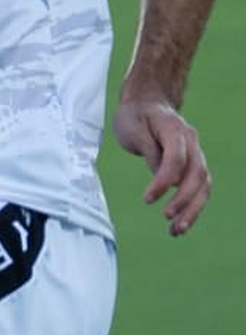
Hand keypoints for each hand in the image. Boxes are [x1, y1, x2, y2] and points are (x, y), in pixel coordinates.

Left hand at [113, 96, 209, 235]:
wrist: (148, 103)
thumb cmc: (136, 115)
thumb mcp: (132, 127)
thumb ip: (149, 150)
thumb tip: (163, 178)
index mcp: (176, 130)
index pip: (176, 159)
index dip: (163, 181)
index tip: (147, 199)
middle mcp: (192, 143)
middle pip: (197, 175)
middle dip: (184, 200)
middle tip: (167, 218)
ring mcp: (196, 154)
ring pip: (203, 186)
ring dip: (192, 210)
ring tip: (176, 231)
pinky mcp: (193, 166)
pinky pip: (198, 188)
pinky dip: (192, 206)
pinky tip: (179, 224)